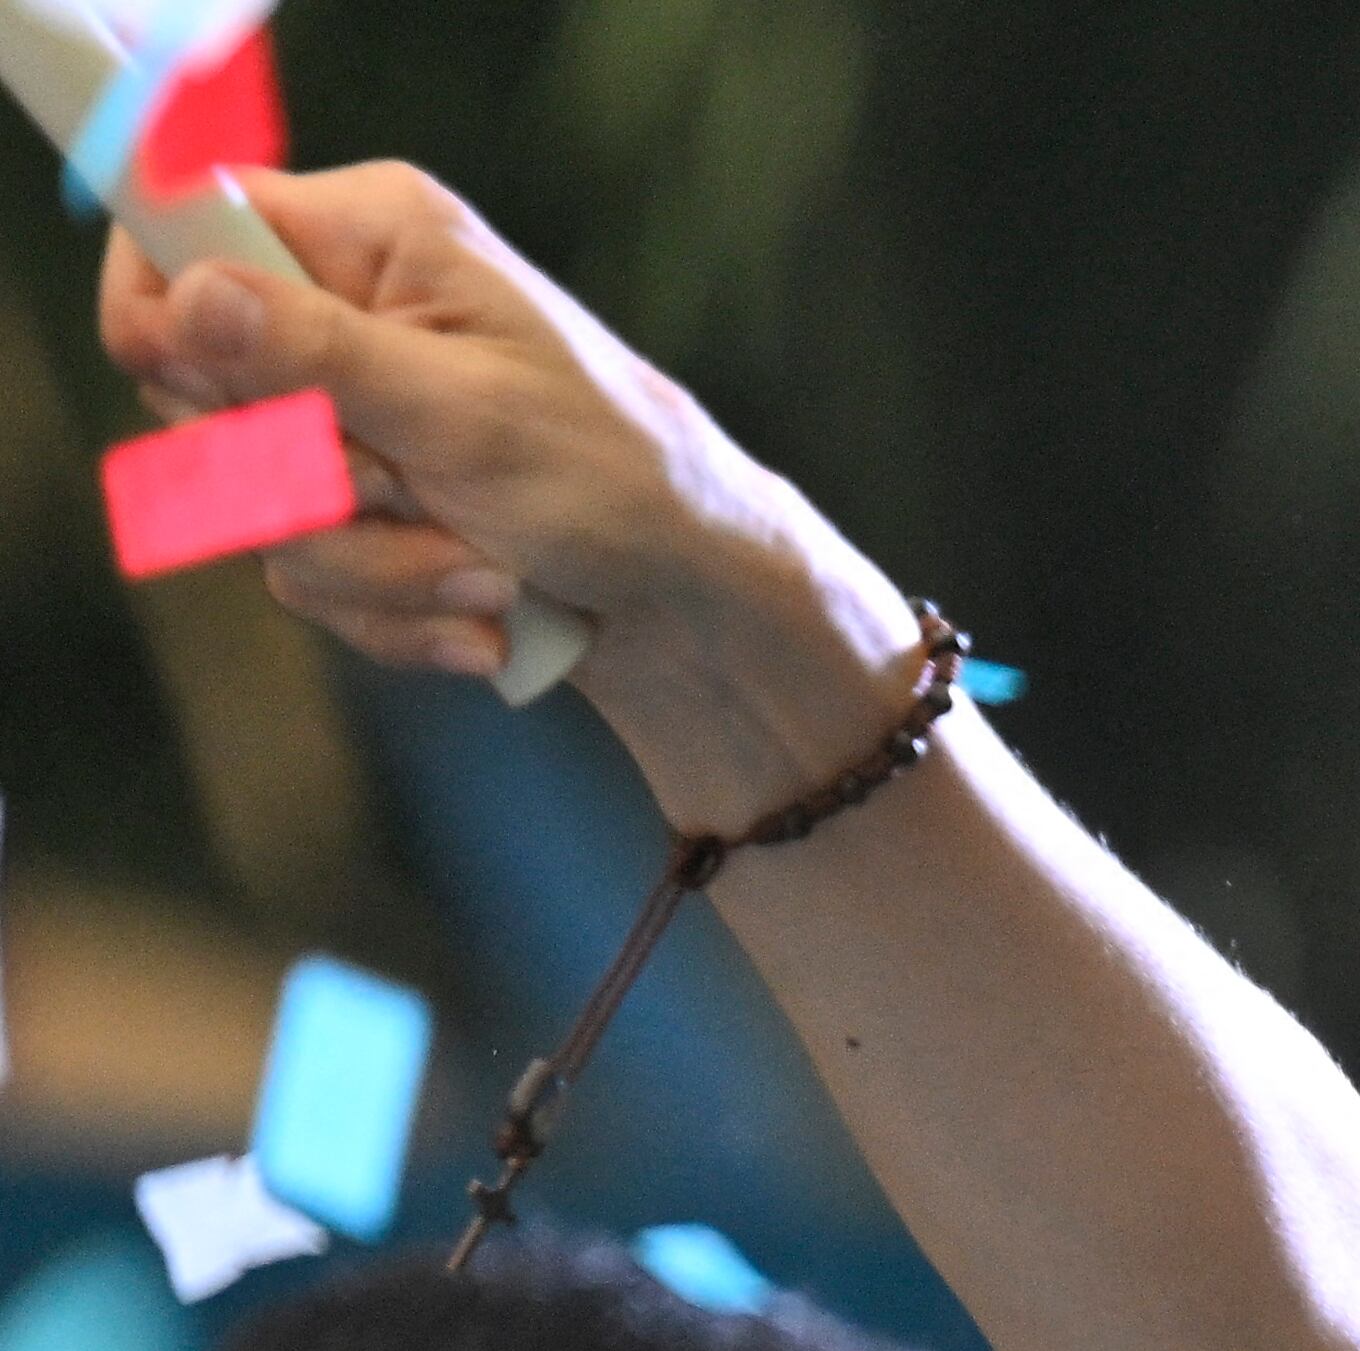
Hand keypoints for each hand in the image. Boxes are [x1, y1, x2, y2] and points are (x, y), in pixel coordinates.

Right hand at [96, 163, 922, 826]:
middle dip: (304, 483)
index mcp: (371, 239)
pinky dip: (393, 613)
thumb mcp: (465, 414)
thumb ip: (317, 354)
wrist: (696, 610)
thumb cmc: (617, 483)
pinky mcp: (359, 507)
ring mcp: (347, 415)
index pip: (179, 230)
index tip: (216, 395)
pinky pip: (304, 574)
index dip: (168, 321)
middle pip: (197, 391)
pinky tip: (483, 616)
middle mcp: (343, 312)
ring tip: (485, 571)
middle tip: (416, 494)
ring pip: (250, 505)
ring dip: (373, 566)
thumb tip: (190, 291)